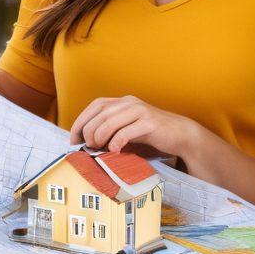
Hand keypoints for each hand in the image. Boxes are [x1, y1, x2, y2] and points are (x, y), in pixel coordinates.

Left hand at [71, 95, 196, 157]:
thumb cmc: (151, 135)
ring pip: (109, 122)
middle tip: (89, 147)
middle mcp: (130, 102)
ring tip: (100, 149)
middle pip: (99, 114)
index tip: (74, 139)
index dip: (81, 122)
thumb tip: (86, 143)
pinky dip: (116, 143)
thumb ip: (110, 131)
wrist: (180, 134)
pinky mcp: (149, 122)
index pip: (95, 106)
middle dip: (89, 133)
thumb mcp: (127, 130)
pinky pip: (125, 132)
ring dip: (99, 138)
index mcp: (123, 102)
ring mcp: (140, 111)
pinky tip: (116, 151)